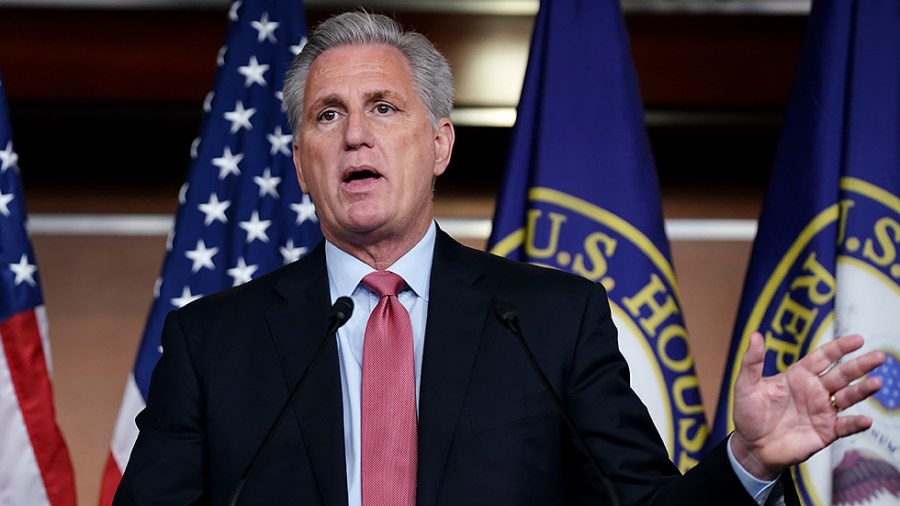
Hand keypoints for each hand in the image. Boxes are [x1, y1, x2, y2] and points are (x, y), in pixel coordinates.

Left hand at [729, 332, 884, 480]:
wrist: (751, 446)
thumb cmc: (748, 414)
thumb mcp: (746, 386)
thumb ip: (752, 362)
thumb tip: (755, 335)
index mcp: (799, 376)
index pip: (823, 357)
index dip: (840, 347)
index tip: (858, 339)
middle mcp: (815, 390)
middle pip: (842, 374)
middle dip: (860, 365)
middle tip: (879, 357)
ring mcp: (822, 411)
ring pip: (848, 397)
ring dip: (863, 390)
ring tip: (877, 383)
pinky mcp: (825, 431)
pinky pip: (844, 426)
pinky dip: (855, 423)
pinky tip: (865, 420)